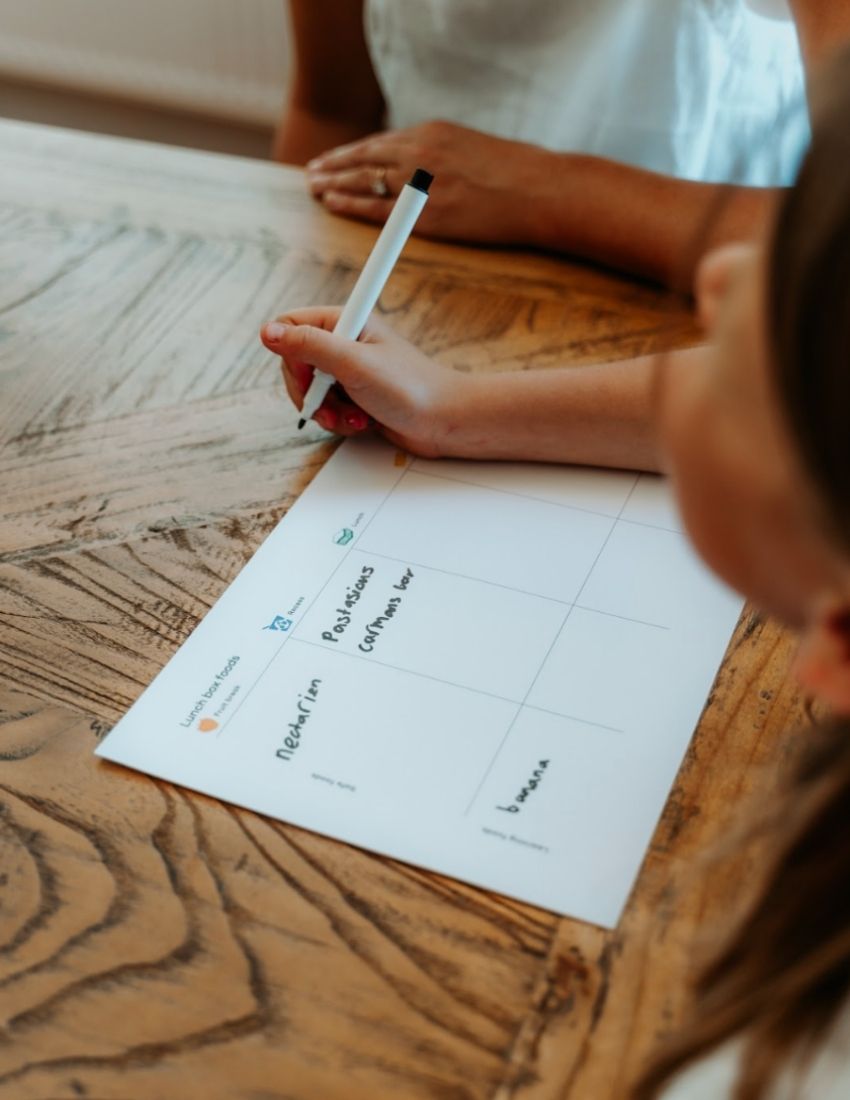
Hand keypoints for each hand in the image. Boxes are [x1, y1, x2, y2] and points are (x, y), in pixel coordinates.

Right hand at [260, 307, 470, 456]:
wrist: (445, 421)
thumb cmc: (410, 388)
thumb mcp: (354, 363)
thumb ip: (309, 346)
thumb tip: (267, 332)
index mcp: (345, 322)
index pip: (291, 326)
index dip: (291, 356)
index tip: (308, 378)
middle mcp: (345, 343)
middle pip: (296, 364)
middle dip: (309, 393)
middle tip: (329, 406)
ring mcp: (351, 371)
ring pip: (312, 391)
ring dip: (327, 411)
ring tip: (353, 417)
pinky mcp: (357, 395)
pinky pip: (330, 408)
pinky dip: (340, 420)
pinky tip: (362, 423)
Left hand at [305, 121, 545, 244]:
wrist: (539, 190)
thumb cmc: (517, 174)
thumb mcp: (474, 150)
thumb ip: (445, 156)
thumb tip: (430, 169)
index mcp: (433, 134)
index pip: (382, 142)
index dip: (355, 152)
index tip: (337, 158)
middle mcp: (421, 152)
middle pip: (365, 156)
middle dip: (336, 164)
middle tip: (313, 172)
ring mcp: (421, 183)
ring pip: (364, 179)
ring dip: (335, 183)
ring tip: (314, 188)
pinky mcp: (427, 214)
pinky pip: (378, 209)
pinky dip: (351, 205)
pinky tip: (332, 204)